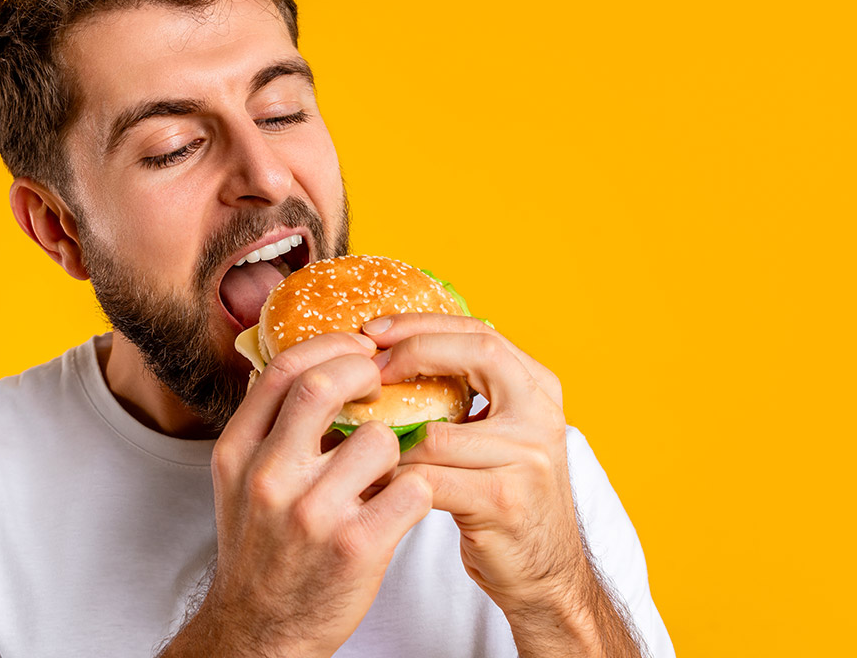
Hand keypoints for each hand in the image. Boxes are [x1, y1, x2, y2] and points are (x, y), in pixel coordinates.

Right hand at [168, 333, 433, 657]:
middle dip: (366, 371)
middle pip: (324, 386)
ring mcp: (312, 513)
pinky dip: (417, 488)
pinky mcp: (356, 547)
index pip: (283, 369)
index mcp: (237, 452)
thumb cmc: (260, 548)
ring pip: (380, 438)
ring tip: (385, 469)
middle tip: (384, 380)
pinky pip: (411, 488)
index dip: (330, 346)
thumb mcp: (239, 480)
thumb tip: (304, 362)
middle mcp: (268, 476)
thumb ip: (265, 426)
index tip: (359, 348)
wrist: (259, 631)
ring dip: (395, 446)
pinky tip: (402, 501)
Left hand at [363, 313, 582, 612]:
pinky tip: (370, 479)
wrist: (545, 574)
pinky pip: (429, 479)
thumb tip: (382, 351)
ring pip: (438, 429)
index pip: (480, 330)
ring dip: (388, 433)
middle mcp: (542, 415)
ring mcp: (528, 459)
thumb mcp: (496, 433)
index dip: (422, 324)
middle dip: (413, 350)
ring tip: (354, 434)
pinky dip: (393, 478)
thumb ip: (462, 393)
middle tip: (366, 364)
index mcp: (538, 387)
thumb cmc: (500, 495)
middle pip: (477, 353)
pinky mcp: (504, 501)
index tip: (372, 330)